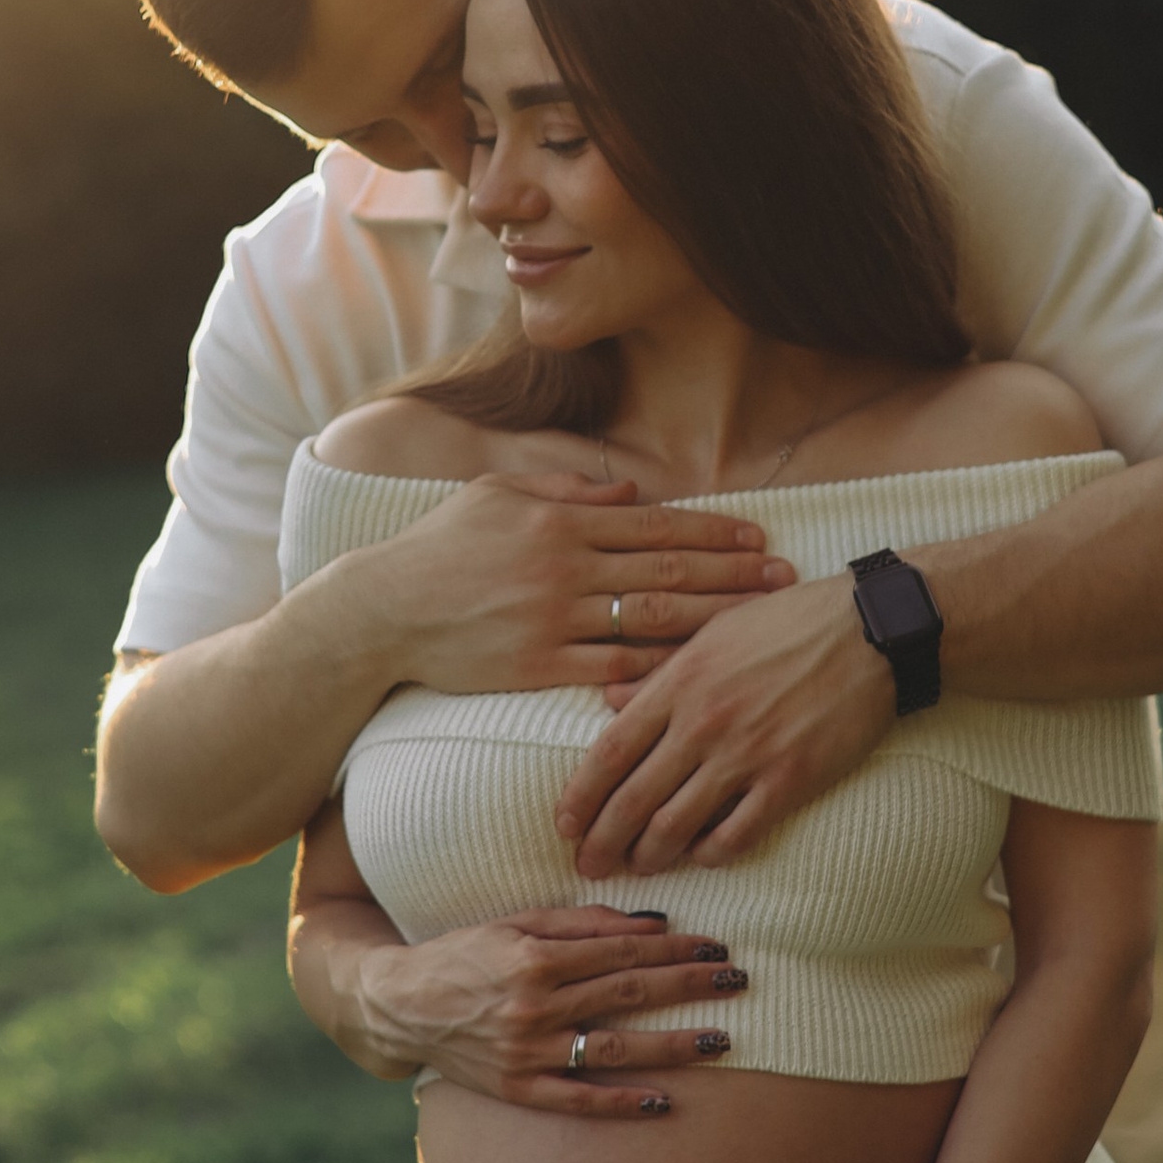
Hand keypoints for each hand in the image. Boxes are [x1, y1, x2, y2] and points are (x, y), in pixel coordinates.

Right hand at [348, 907, 748, 1114]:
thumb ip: (582, 923)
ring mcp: (527, 1053)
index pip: (621, 953)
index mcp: (534, 958)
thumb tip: (652, 924)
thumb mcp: (515, 923)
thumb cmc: (464, 954)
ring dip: (673, 1046)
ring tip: (722, 1040)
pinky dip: (622, 1103)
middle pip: (628, 995)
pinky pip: (578, 1100)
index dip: (674, 949)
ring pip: (614, 1050)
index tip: (716, 945)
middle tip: (738, 980)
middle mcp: (533, 1007)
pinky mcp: (518, 1090)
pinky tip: (665, 1102)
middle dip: (689, 987)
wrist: (400, 1006)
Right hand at [371, 474, 793, 697]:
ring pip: (651, 620)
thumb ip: (565, 489)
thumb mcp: (495, 494)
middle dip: (732, 574)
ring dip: (710, 621)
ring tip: (755, 625)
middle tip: (782, 579)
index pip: (655, 524)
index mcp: (559, 521)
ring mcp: (552, 620)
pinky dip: (655, 671)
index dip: (713, 530)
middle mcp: (563, 567)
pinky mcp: (537, 667)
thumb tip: (630, 490)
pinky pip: (611, 669)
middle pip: (668, 570)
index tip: (758, 536)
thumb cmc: (437, 546)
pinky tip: (696, 673)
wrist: (380, 611)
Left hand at [555, 573, 894, 876]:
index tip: (565, 825)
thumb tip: (609, 702)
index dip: (581, 796)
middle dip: (603, 841)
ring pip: (677, 824)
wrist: (870, 631)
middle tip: (589, 866)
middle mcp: (703, 722)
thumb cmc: (789, 623)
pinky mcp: (790, 779)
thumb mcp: (713, 633)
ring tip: (639, 868)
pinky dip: (711, 853)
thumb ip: (660, 674)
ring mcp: (746, 754)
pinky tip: (702, 857)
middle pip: (633, 798)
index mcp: (679, 682)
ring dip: (650, 854)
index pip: (609, 752)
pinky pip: (736, 833)